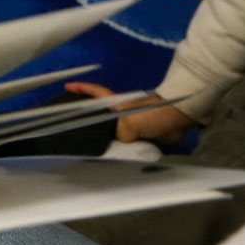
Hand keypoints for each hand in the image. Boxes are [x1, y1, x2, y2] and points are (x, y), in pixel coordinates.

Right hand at [66, 82, 198, 143]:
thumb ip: (118, 135)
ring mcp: (132, 124)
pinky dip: (124, 150)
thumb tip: (118, 146)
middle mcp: (121, 113)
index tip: (67, 86)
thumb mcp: (128, 123)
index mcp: (114, 104)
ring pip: (114, 133)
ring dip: (108, 141)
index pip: (95, 92)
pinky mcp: (143, 135)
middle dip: (89, 122)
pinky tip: (117, 157)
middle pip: (101, 116)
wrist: (177, 118)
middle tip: (75, 129)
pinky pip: (129, 144)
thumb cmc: (152, 113)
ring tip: (94, 149)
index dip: (81, 89)